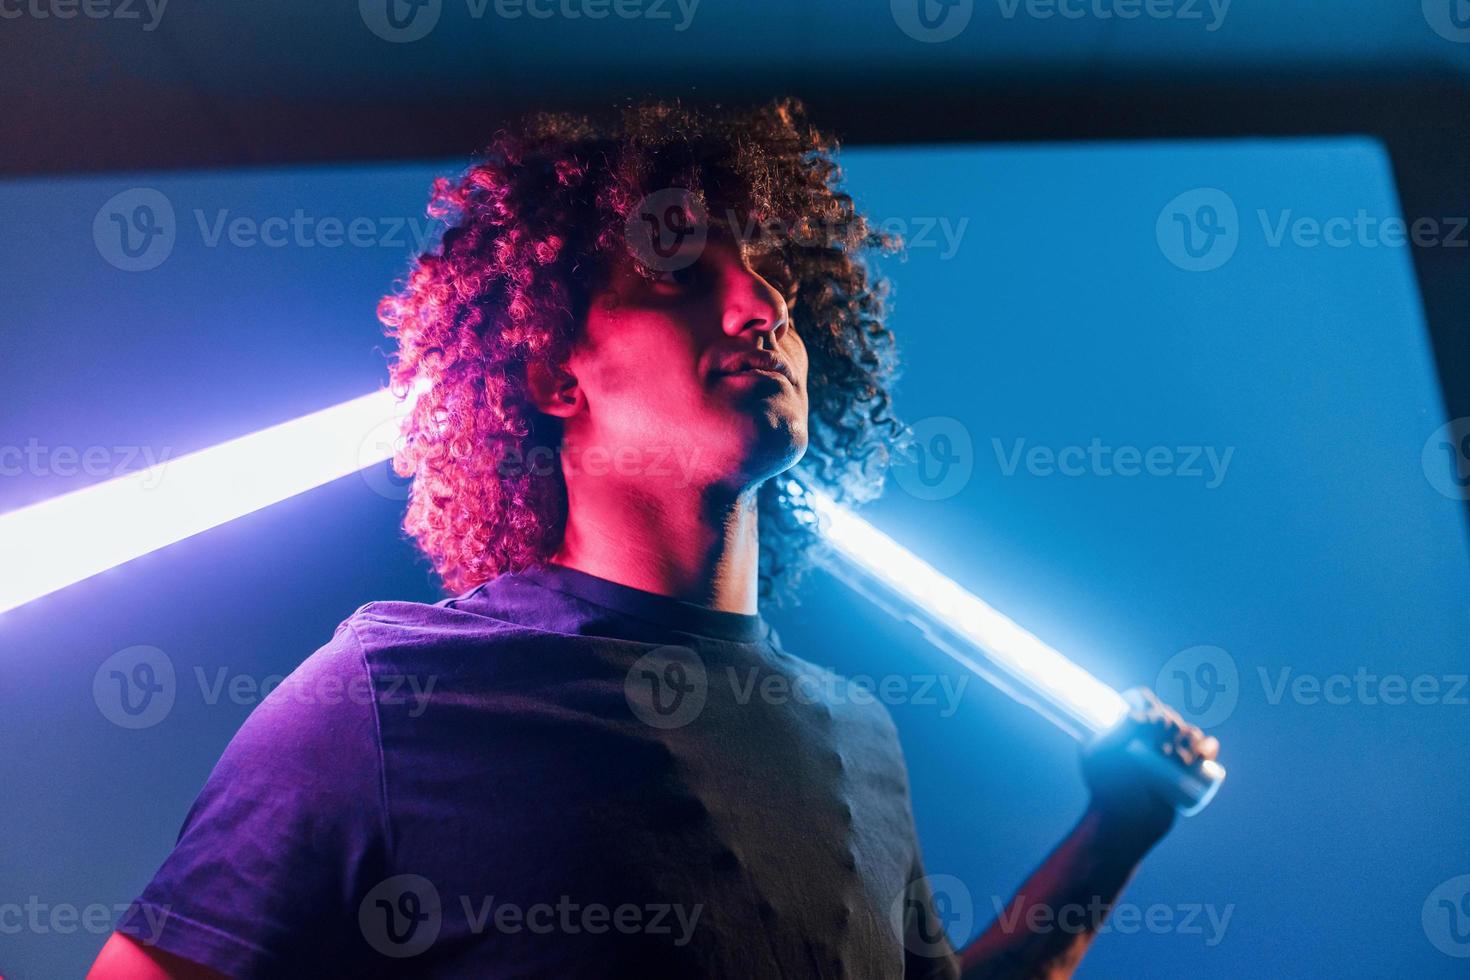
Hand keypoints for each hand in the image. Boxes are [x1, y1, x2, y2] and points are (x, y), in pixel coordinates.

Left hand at [1080, 687, 1219, 847]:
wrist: (1125, 821)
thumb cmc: (1105, 789)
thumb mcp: (1099, 757)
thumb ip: (1114, 733)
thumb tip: (1136, 715)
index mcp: (1126, 724)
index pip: (1143, 699)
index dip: (1148, 705)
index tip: (1144, 723)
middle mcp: (1148, 733)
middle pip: (1169, 716)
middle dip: (1169, 729)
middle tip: (1158, 751)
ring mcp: (1169, 749)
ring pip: (1189, 732)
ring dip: (1188, 741)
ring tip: (1177, 761)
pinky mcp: (1188, 768)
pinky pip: (1205, 750)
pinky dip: (1208, 748)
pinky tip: (1205, 752)